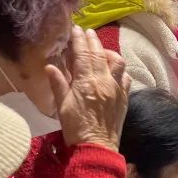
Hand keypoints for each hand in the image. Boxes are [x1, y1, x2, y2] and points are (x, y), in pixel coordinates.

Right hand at [47, 26, 129, 149]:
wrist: (97, 147)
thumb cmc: (75, 128)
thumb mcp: (61, 106)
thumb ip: (58, 84)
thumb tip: (50, 66)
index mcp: (86, 82)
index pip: (83, 54)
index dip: (79, 40)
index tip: (76, 29)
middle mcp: (105, 81)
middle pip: (100, 54)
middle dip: (93, 40)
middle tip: (87, 32)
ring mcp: (117, 89)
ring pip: (118, 62)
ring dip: (109, 53)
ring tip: (101, 50)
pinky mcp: (125, 98)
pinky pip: (126, 77)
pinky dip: (120, 70)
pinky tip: (114, 70)